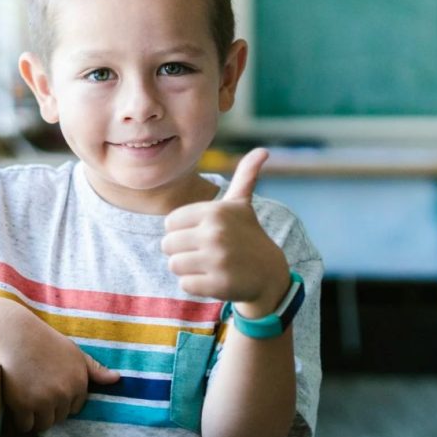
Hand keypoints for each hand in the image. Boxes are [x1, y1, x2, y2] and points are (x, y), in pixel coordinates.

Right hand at [0, 305, 119, 431]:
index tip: (49, 388)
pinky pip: (25, 426)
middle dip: (48, 409)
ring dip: (34, 418)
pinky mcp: (24, 405)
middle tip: (35, 391)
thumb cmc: (45, 342)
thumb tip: (117, 378)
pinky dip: (20, 420)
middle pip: (59, 418)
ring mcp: (44, 400)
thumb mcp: (74, 352)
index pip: (74, 408)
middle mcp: (64, 393)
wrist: (15, 335)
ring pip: (43, 425)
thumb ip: (95, 369)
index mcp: (79, 382)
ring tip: (26, 400)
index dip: (61, 400)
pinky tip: (17, 405)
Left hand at [162, 148, 289, 317]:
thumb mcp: (242, 205)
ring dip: (187, 268)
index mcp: (215, 211)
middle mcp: (215, 233)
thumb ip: (245, 176)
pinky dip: (196, 285)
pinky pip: (185, 285)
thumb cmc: (247, 236)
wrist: (270, 275)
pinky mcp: (218, 285)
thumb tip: (263, 150)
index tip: (201, 234)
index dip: (181, 231)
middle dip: (182, 251)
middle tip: (205, 252)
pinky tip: (214, 279)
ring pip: (174, 265)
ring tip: (208, 265)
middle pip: (167, 244)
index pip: (169, 223)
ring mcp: (217, 260)